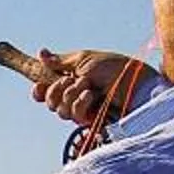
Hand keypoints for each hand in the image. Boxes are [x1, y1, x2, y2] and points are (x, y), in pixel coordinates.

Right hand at [29, 49, 147, 126]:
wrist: (134, 80)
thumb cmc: (114, 67)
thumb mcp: (85, 59)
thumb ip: (61, 61)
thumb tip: (41, 53)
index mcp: (72, 81)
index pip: (47, 91)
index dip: (39, 91)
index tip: (38, 86)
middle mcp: (75, 96)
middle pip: (50, 103)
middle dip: (56, 90)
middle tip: (69, 81)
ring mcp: (84, 109)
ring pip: (60, 111)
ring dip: (70, 96)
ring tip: (87, 86)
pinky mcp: (92, 119)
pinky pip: (74, 115)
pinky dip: (80, 103)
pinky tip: (91, 95)